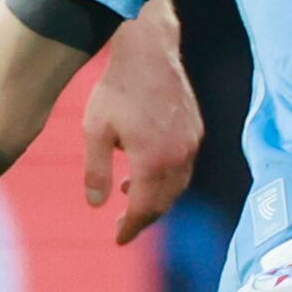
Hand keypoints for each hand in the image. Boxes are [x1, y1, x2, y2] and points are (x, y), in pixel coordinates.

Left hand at [79, 0, 199, 245]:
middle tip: (123, 225)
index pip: (144, 209)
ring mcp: (191, 143)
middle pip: (164, 202)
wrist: (148, 52)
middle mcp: (178, 157)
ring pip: (177, 185)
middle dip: (144, 217)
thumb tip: (96, 205)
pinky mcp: (196, 129)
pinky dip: (167, 178)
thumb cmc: (117, 90)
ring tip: (131, 195)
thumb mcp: (95, 131)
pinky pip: (184, 166)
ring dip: (156, 197)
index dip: (130, 227)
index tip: (118, 239)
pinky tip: (147, 168)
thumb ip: (95, 171)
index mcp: (153, 162)